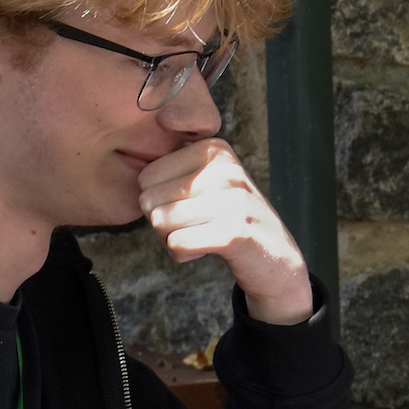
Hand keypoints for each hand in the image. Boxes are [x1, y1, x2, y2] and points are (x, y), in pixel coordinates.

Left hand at [138, 137, 311, 324]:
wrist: (277, 258)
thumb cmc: (229, 219)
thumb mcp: (208, 181)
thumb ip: (174, 169)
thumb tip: (132, 170)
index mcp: (214, 150)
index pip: (146, 176)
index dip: (158, 200)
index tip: (188, 206)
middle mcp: (225, 169)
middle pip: (149, 200)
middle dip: (162, 222)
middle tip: (193, 226)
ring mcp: (232, 201)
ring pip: (159, 222)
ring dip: (172, 239)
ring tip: (201, 236)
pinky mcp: (234, 233)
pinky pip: (176, 244)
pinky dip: (183, 254)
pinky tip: (206, 249)